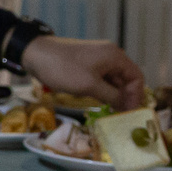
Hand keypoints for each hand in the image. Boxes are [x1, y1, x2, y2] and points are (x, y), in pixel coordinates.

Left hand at [18, 37, 145, 110]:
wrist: (34, 54)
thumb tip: (127, 105)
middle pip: (126, 79)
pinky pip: (101, 79)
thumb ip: (112, 96)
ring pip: (113, 81)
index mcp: (115, 56)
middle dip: (125, 97)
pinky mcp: (86, 65)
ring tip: (112, 113)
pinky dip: (102, 91)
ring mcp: (97, 60)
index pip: (136, 77)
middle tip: (122, 116)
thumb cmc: (63, 68)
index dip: (136, 96)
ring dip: (114, 95)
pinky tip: (100, 102)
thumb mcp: (89, 85)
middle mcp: (110, 56)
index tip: (131, 112)